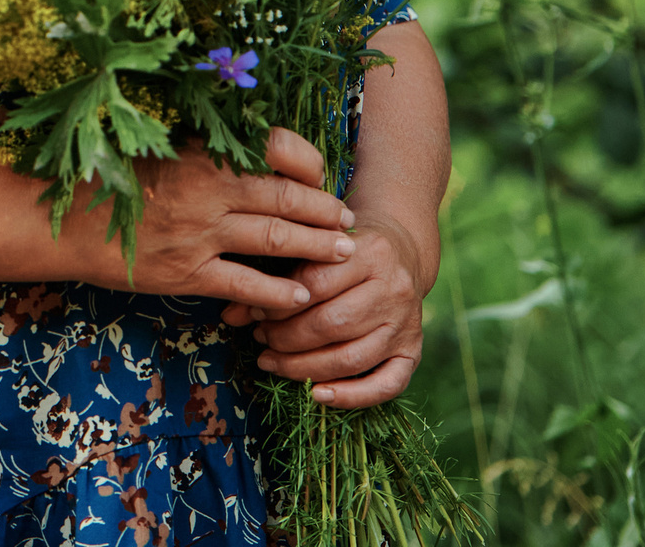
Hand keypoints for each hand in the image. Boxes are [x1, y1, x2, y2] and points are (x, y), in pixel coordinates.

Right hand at [76, 127, 355, 310]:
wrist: (72, 223)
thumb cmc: (122, 182)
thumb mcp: (168, 153)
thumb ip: (213, 154)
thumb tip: (263, 154)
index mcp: (205, 154)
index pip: (275, 150)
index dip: (309, 167)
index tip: (325, 180)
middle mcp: (208, 190)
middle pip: (285, 199)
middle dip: (324, 213)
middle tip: (348, 224)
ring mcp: (199, 234)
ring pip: (274, 240)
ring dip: (313, 248)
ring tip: (341, 255)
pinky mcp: (187, 272)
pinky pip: (244, 283)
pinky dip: (276, 292)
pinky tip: (298, 297)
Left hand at [221, 212, 428, 407]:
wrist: (399, 251)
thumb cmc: (342, 249)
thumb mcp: (313, 248)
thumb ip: (275, 275)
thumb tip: (230, 315)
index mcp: (370, 252)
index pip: (317, 284)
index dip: (279, 304)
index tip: (255, 312)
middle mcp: (394, 288)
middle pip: (333, 324)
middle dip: (287, 339)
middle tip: (261, 341)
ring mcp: (407, 324)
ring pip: (352, 358)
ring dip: (305, 368)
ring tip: (273, 363)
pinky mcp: (414, 352)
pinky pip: (387, 385)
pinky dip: (351, 396)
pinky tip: (317, 395)